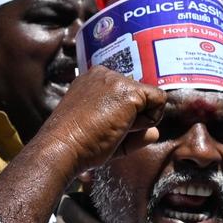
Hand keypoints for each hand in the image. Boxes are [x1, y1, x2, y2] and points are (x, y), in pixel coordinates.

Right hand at [31, 67, 167, 176]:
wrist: (62, 148)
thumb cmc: (79, 145)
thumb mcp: (105, 132)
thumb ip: (133, 131)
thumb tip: (155, 132)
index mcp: (94, 81)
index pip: (128, 96)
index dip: (125, 118)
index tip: (102, 128)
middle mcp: (105, 74)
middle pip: (141, 98)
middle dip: (133, 121)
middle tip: (106, 130)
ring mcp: (116, 80)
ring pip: (151, 100)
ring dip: (139, 123)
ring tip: (112, 128)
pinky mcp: (129, 91)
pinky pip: (160, 102)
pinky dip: (148, 121)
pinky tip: (123, 126)